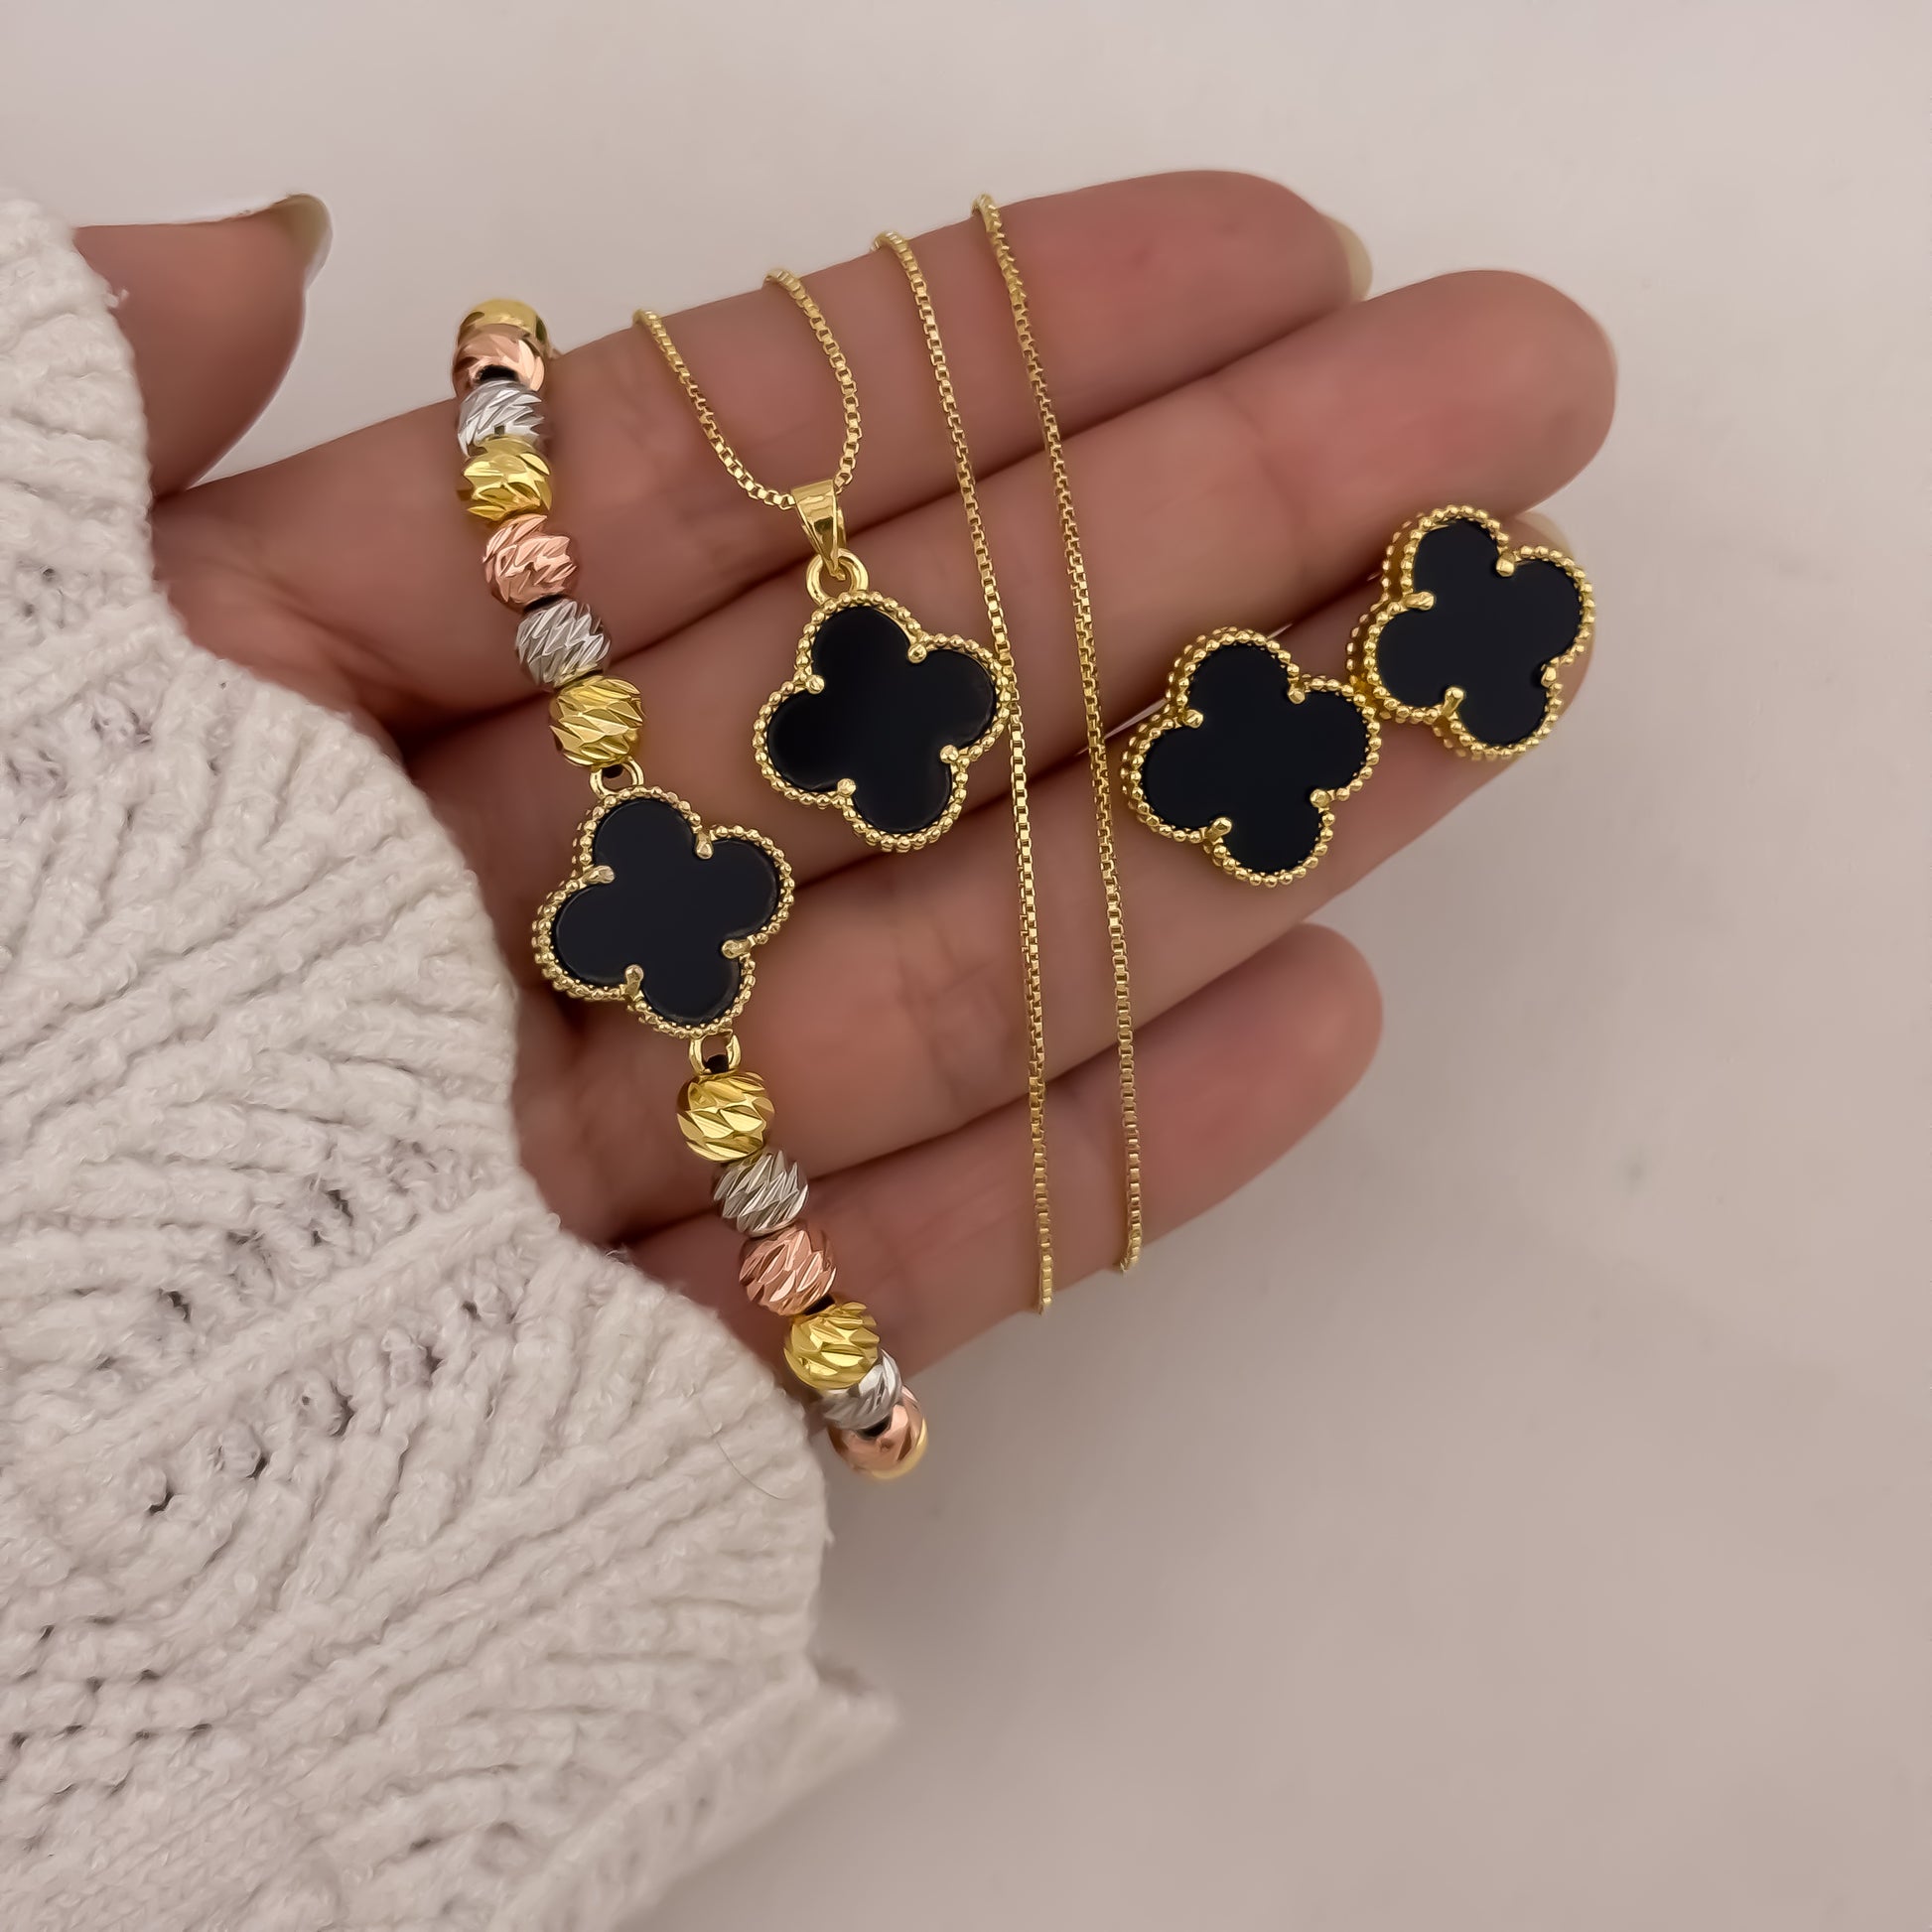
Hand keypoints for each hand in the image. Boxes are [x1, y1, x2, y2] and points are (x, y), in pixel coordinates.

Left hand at [83, 174, 1612, 1371]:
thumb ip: (65, 412)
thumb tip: (269, 235)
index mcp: (286, 693)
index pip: (707, 474)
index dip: (996, 345)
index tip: (1270, 255)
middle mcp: (484, 903)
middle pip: (907, 690)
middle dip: (1223, 535)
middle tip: (1502, 411)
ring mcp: (580, 1147)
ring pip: (955, 954)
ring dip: (1238, 819)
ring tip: (1484, 672)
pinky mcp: (624, 1383)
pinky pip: (885, 1258)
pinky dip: (1097, 1154)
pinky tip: (1319, 1011)